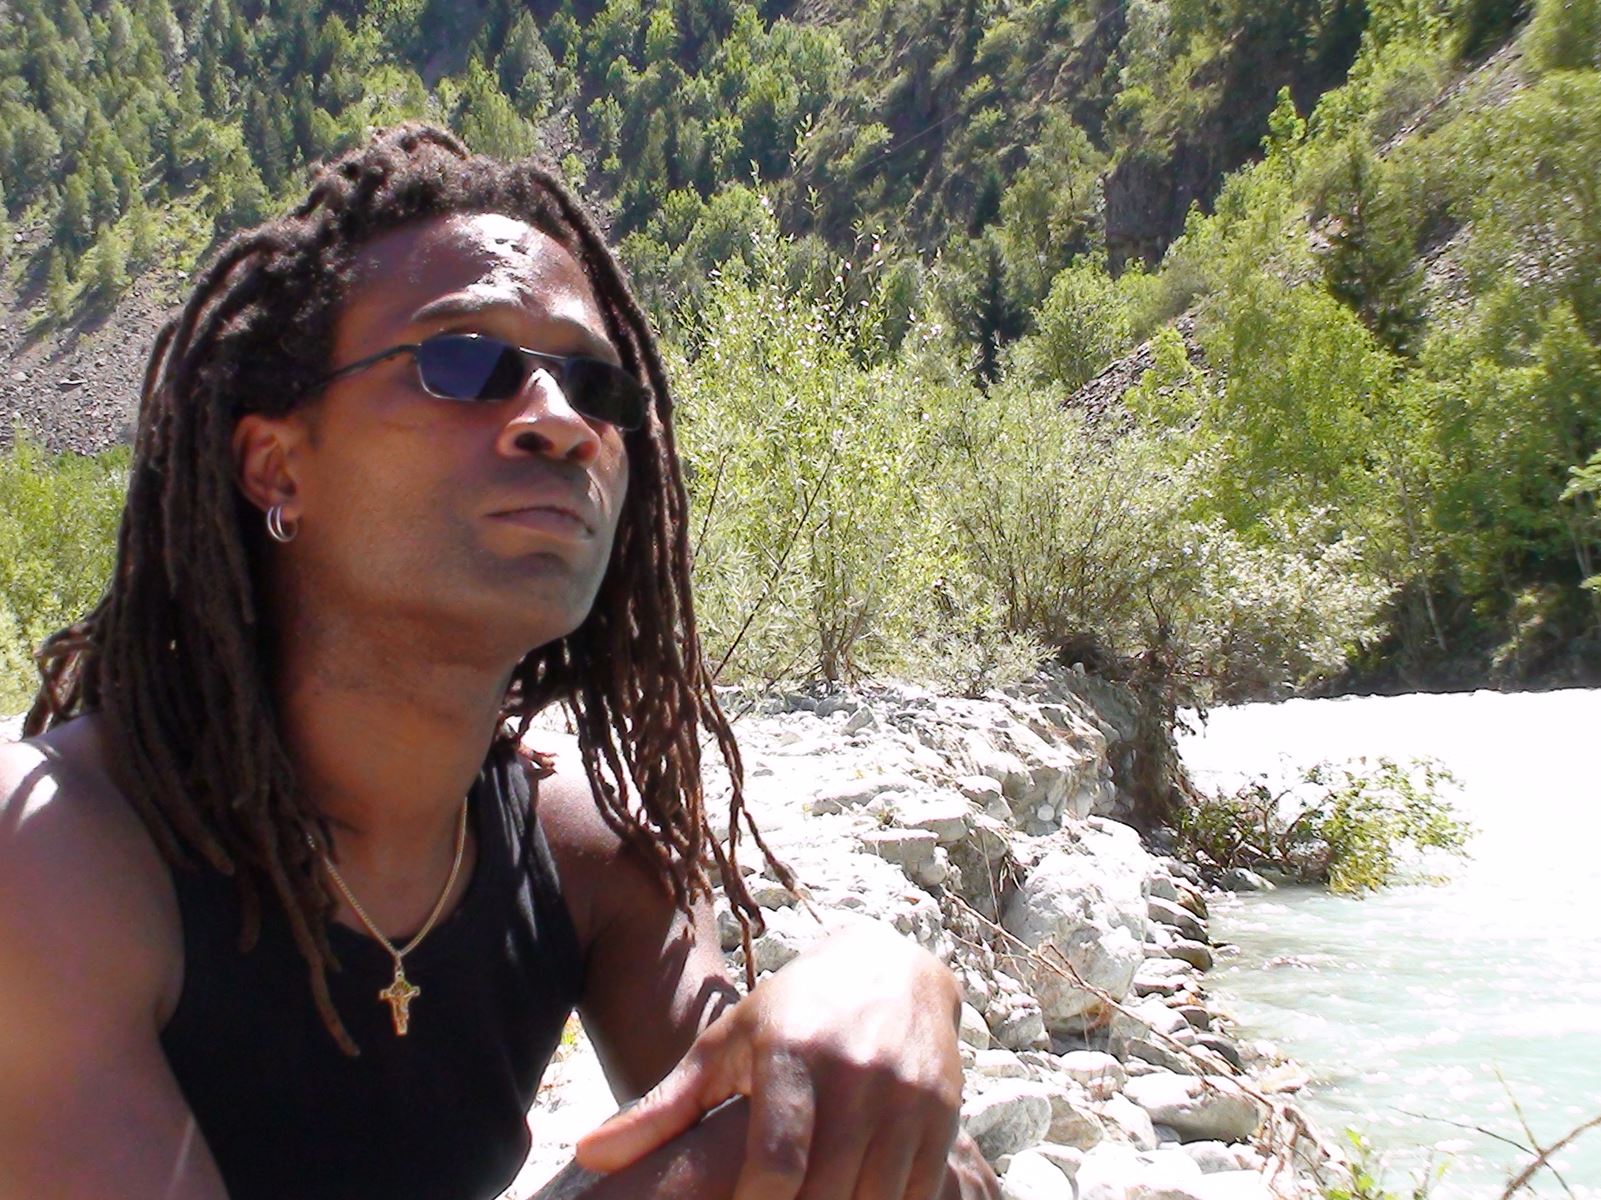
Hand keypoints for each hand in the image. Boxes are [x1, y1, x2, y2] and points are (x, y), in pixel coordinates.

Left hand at [575, 923, 968, 1199]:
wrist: (892, 966)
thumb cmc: (790, 1012)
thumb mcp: (723, 1047)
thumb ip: (662, 1107)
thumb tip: (585, 1156)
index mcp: (791, 1052)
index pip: (777, 1162)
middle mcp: (856, 1069)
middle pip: (827, 1190)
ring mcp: (907, 1092)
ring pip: (875, 1199)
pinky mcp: (945, 1110)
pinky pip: (918, 1192)